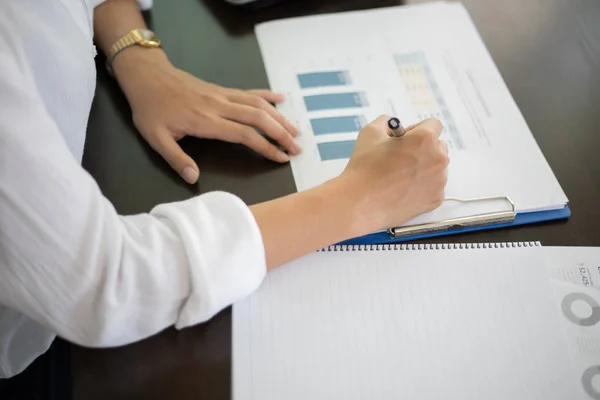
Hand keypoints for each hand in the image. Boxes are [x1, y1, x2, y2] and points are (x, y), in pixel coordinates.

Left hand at [112, 49, 300, 183]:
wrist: (147, 76)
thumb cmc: (150, 108)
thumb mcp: (155, 137)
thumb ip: (176, 158)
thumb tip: (193, 178)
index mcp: (205, 120)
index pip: (244, 134)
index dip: (266, 146)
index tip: (281, 158)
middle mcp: (219, 105)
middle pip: (259, 118)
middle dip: (281, 134)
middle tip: (297, 149)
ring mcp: (223, 94)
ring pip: (258, 104)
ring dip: (279, 117)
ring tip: (295, 131)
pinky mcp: (222, 89)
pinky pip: (249, 91)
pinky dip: (267, 95)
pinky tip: (282, 99)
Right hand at [340, 115, 448, 232]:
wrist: (361, 203)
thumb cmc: (365, 169)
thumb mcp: (370, 132)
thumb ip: (385, 122)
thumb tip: (391, 126)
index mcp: (425, 139)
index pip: (433, 125)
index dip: (417, 130)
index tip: (405, 138)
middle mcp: (438, 159)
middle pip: (438, 146)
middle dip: (424, 149)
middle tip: (402, 157)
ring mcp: (439, 181)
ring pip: (437, 168)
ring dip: (424, 168)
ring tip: (400, 176)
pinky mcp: (435, 199)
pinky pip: (433, 187)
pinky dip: (422, 187)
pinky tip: (403, 189)